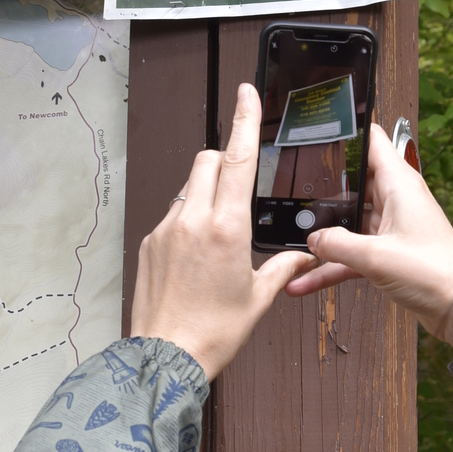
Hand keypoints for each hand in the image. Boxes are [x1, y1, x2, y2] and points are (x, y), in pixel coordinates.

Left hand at [129, 84, 314, 379]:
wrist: (165, 357)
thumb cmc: (213, 332)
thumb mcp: (259, 297)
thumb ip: (283, 266)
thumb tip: (303, 255)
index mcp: (226, 227)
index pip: (237, 159)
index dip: (244, 121)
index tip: (245, 93)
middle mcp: (192, 220)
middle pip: (207, 160)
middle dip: (226, 161)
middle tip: (241, 186)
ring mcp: (165, 229)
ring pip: (188, 187)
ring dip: (207, 193)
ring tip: (220, 235)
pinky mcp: (149, 243)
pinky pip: (173, 214)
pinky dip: (189, 220)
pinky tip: (198, 255)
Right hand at [285, 122, 452, 343]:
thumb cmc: (434, 274)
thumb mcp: (375, 257)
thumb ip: (338, 244)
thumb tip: (314, 239)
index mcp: (400, 185)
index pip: (372, 143)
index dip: (348, 135)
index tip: (321, 133)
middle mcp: (397, 201)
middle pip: (355, 185)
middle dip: (325, 194)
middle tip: (295, 198)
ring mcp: (393, 227)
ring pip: (351, 223)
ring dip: (326, 236)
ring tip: (295, 243)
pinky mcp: (391, 252)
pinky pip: (354, 253)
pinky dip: (333, 266)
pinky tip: (307, 281)